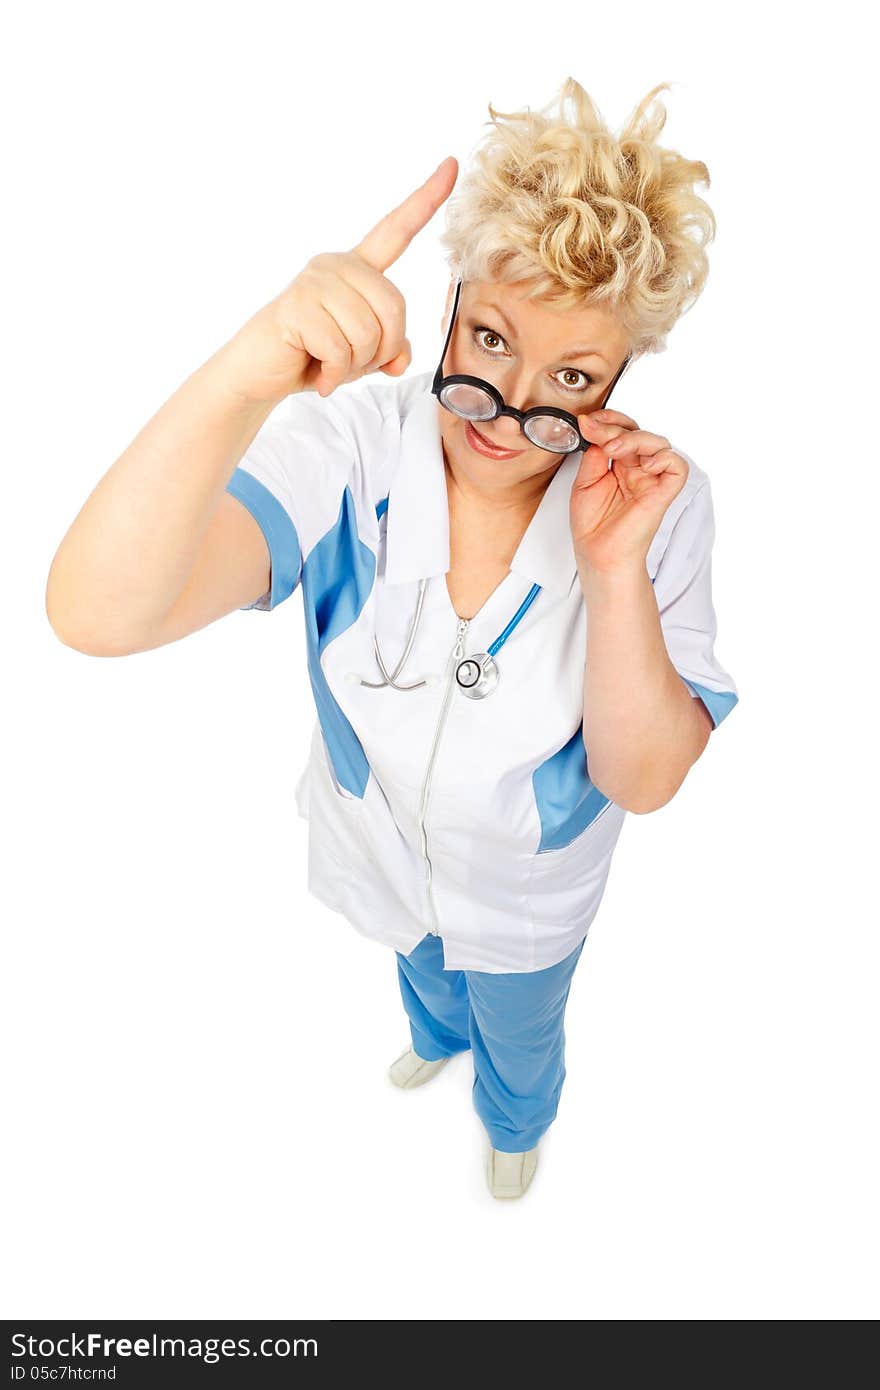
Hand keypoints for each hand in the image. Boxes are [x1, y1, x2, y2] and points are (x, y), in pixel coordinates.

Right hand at [228, 156, 458, 403]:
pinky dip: (336, 374)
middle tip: (354, 364)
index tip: (452, 164)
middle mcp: (337, 265)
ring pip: (368, 333)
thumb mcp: (363, 356)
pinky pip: (341, 350)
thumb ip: (391, 350)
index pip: (396, 230)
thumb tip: (400, 359)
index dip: (426, 200)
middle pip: (395, 306)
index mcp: (358, 268)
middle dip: (382, 349)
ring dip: (356, 364)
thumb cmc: (313, 356)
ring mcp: (315, 281)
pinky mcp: (298, 306)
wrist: (260, 372)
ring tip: (331, 366)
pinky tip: (321, 376)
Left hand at [569, 408, 688, 573]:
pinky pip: (677, 466)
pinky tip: (644, 465)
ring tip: (613, 448)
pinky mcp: (664, 493)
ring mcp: (652, 480)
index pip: (623, 430)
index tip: (588, 422)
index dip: (609, 420)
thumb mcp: (584, 481)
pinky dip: (663, 458)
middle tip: (595, 431)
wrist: (599, 555)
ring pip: (658, 443)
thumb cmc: (593, 526)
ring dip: (634, 438)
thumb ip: (593, 454)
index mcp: (620, 465)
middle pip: (638, 433)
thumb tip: (595, 427)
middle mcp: (638, 469)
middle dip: (615, 427)